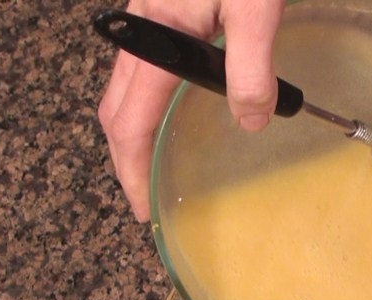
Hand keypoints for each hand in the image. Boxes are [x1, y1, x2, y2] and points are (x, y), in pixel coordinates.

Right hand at [98, 0, 283, 221]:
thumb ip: (252, 67)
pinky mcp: (160, 8)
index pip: (130, 123)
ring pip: (124, 88)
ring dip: (133, 130)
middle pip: (116, 110)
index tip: (144, 208)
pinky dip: (146, 100)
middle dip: (126, 160)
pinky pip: (141, 66)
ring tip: (153, 161)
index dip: (134, 171)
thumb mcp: (254, 11)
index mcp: (155, 38)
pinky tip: (173, 107)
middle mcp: (140, 30)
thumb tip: (250, 122)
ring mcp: (146, 17)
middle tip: (145, 197)